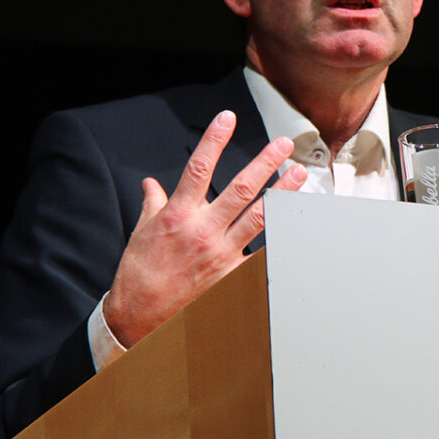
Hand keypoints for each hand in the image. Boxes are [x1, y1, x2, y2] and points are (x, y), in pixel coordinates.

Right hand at [103, 109, 306, 346]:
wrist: (139, 320)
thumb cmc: (139, 275)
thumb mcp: (142, 232)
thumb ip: (153, 204)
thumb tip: (151, 184)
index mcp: (178, 214)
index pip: (199, 166)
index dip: (214, 139)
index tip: (227, 118)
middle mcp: (203, 230)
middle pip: (241, 188)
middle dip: (266, 162)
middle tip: (283, 145)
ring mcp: (221, 253)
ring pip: (260, 216)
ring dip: (283, 192)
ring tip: (299, 173)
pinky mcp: (232, 275)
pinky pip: (260, 252)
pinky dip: (279, 237)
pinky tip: (294, 222)